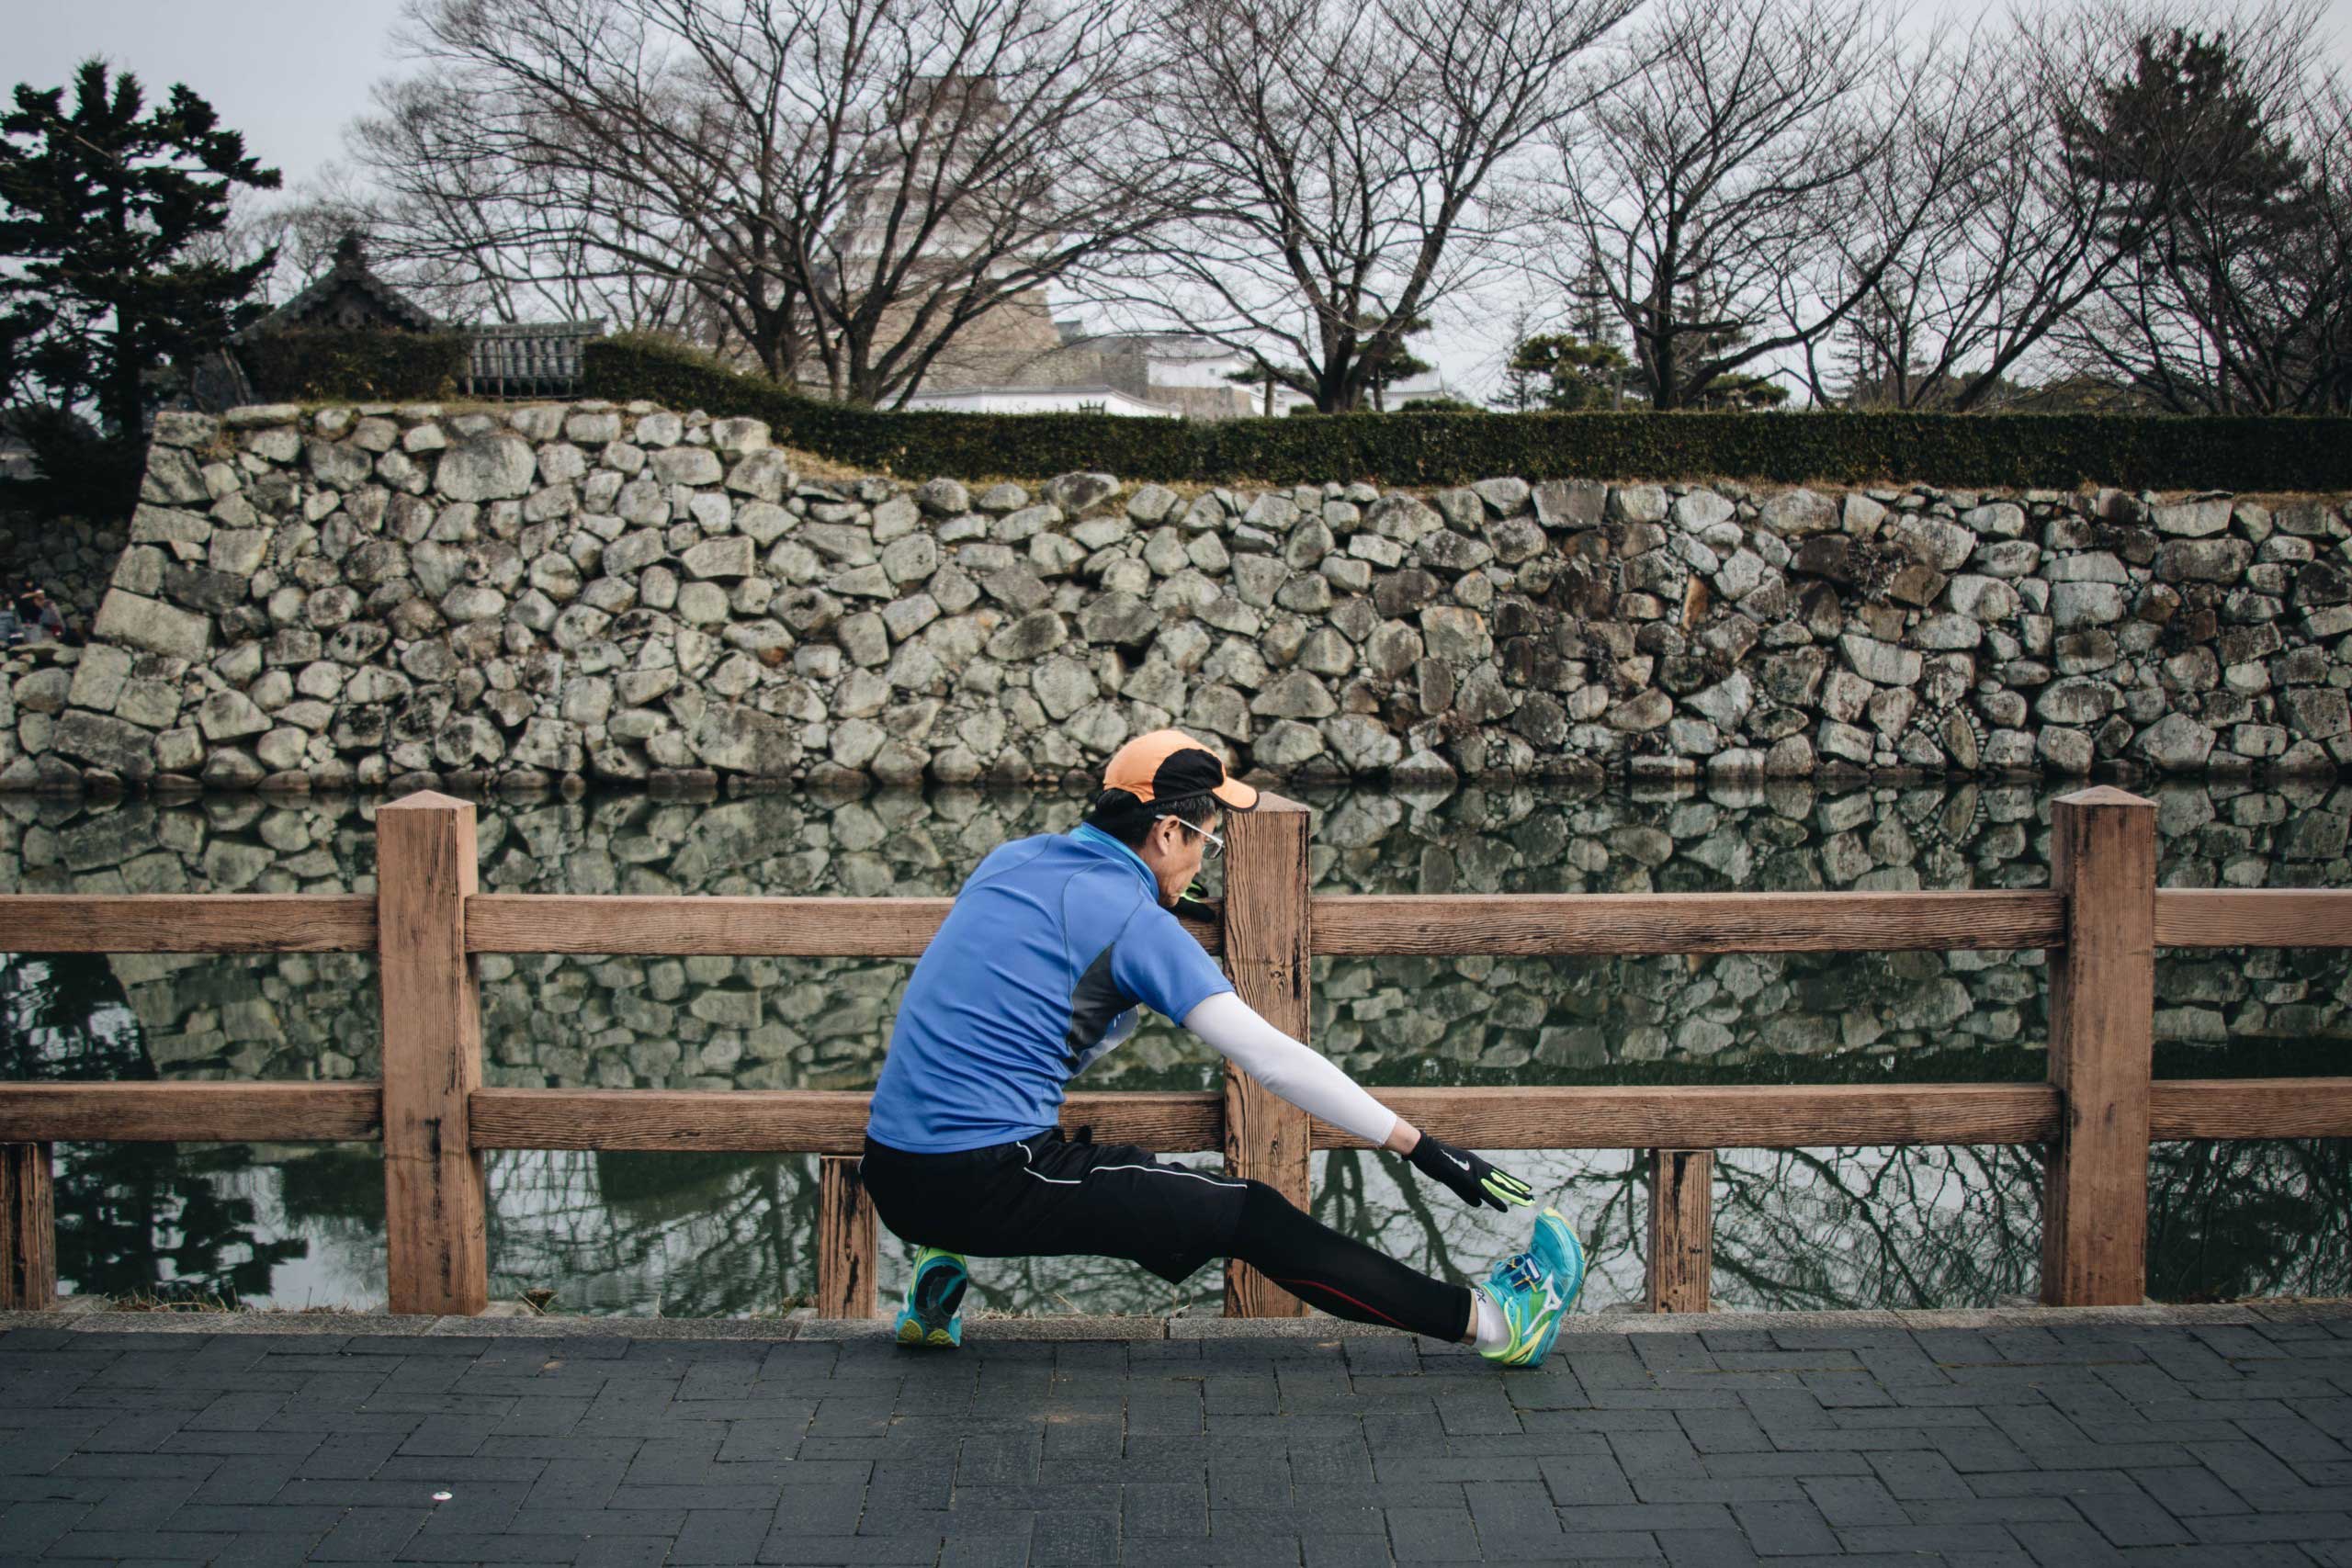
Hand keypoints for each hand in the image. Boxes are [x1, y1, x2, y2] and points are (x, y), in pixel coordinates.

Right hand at [1406, 1133, 1533, 1211]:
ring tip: (1527, 1200)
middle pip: (1502, 1179)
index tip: (1523, 1187)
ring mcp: (1476, 1172)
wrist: (1426, 1151)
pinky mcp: (1469, 1179)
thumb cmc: (1436, 1162)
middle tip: (1531, 1194)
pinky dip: (1497, 1201)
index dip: (1511, 1181)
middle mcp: (1480, 1166)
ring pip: (1499, 1185)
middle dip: (1517, 1188)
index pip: (1498, 1174)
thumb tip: (1479, 1205)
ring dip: (1513, 1194)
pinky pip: (1486, 1192)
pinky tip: (1506, 1208)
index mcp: (1476, 1164)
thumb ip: (1467, 1193)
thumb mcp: (1453, 1180)